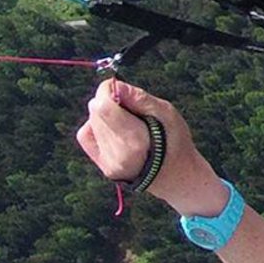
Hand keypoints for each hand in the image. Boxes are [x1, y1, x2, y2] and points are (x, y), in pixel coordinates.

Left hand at [75, 80, 227, 215]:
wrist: (177, 176)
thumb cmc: (176, 141)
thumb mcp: (167, 113)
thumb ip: (139, 98)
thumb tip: (114, 85)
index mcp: (135, 140)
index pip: (102, 106)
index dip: (107, 90)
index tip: (119, 87)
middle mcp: (117, 153)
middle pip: (96, 112)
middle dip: (108, 102)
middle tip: (130, 107)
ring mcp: (108, 163)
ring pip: (92, 122)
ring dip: (105, 114)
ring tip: (127, 120)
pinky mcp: (103, 166)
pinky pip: (86, 136)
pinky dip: (96, 126)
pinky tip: (113, 128)